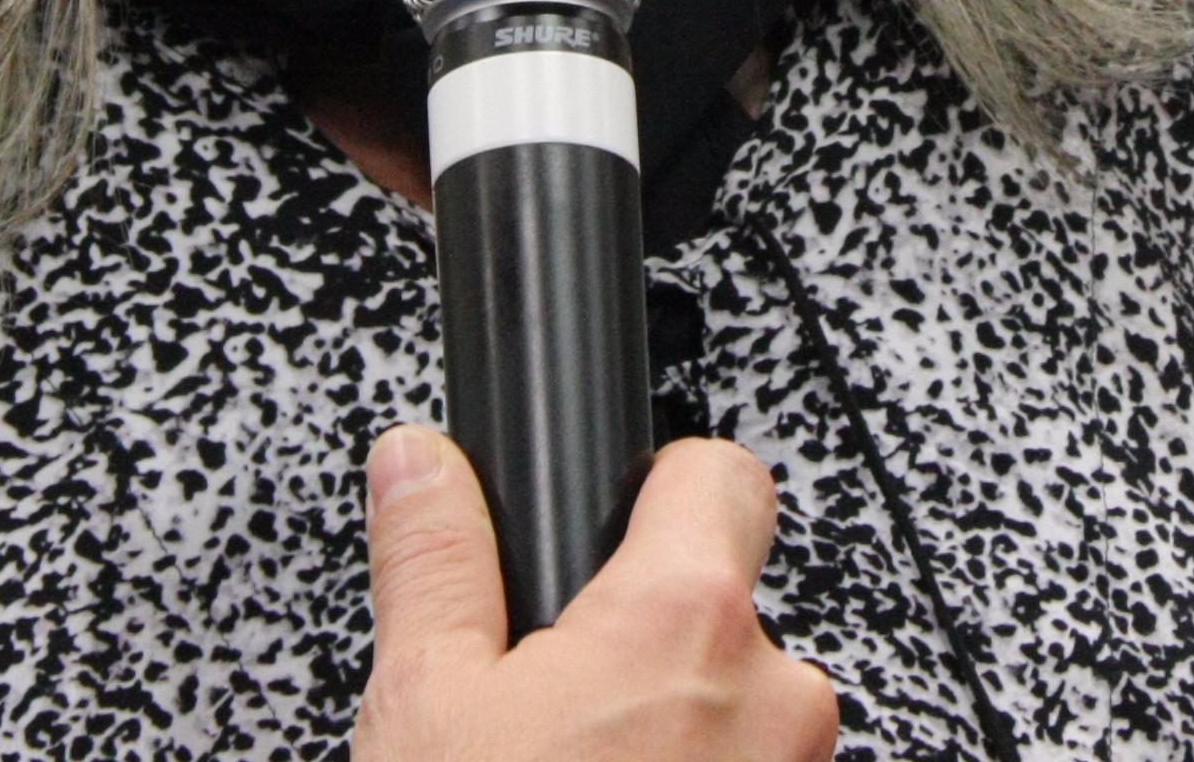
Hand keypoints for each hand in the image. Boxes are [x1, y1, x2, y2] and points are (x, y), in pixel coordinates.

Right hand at [354, 427, 839, 761]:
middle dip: (651, 635)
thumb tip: (419, 466)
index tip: (614, 512)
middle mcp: (773, 696)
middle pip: (726, 603)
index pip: (720, 473)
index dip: (658, 481)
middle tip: (562, 691)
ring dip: (678, 728)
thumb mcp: (426, 704)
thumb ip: (434, 562)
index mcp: (685, 621)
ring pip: (741, 708)